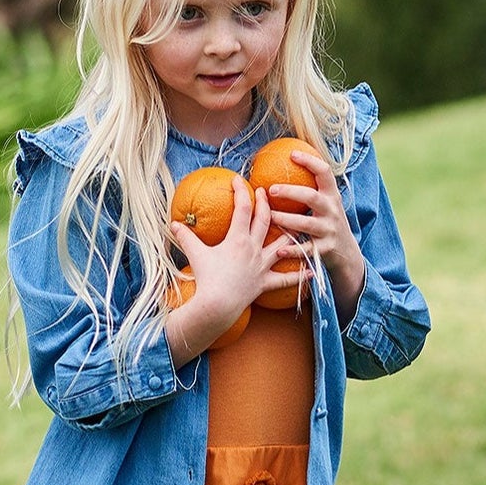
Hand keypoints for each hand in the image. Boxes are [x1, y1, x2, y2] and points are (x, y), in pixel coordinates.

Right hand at [165, 177, 306, 361]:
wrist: (217, 305)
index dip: (241, 191)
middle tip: (265, 192)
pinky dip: (299, 276)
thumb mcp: (195, 254)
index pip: (242, 208)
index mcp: (238, 239)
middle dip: (265, 203)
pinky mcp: (265, 283)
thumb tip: (172, 224)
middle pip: (265, 220)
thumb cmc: (206, 279)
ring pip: (281, 245)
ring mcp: (261, 266)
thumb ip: (185, 237)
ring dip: (290, 233)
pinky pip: (285, 280)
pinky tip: (313, 271)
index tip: (238, 180)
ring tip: (298, 224)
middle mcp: (253, 249)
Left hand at [260, 150, 364, 323]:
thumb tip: (283, 167)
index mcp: (331, 196)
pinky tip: (279, 250)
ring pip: (306, 224)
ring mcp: (329, 230)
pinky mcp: (325, 249)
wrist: (347, 255)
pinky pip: (306, 249)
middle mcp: (332, 210)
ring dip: (286, 220)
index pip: (324, 172)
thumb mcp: (326, 205)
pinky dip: (293, 250)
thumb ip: (311, 190)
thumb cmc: (327, 224)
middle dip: (291, 192)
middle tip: (271, 189)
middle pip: (311, 197)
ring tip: (270, 217)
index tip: (292, 154)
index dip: (309, 161)